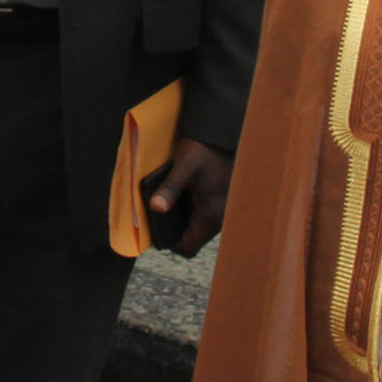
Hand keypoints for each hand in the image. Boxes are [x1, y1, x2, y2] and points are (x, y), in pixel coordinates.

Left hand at [147, 137, 234, 257]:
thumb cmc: (206, 148)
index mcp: (211, 215)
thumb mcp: (184, 167)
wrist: (226, 133)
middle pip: (194, 237)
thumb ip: (170, 189)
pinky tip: (189, 191)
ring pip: (201, 225)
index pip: (188, 248)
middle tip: (164, 208)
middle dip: (177, 227)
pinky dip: (196, 208)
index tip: (160, 227)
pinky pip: (207, 213)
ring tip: (175, 198)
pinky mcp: (225, 199)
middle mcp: (221, 217)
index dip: (171, 243)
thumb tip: (155, 208)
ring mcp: (225, 209)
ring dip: (187, 216)